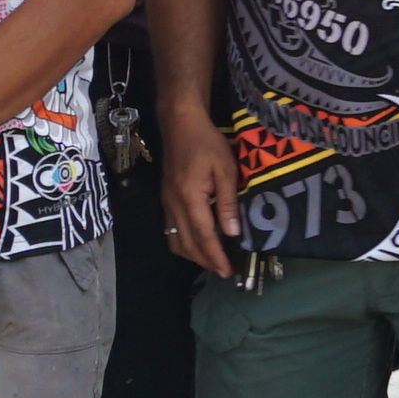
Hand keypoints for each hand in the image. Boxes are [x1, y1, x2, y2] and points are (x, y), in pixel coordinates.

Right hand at [161, 109, 243, 280]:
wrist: (180, 125)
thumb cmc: (207, 143)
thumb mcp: (226, 169)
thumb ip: (228, 202)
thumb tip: (232, 232)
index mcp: (189, 198)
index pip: (203, 236)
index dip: (215, 257)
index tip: (228, 272)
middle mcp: (174, 205)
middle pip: (187, 244)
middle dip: (206, 262)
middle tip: (226, 271)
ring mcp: (167, 203)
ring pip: (176, 241)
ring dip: (194, 256)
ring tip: (214, 260)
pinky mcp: (166, 200)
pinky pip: (171, 231)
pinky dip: (184, 244)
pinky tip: (199, 243)